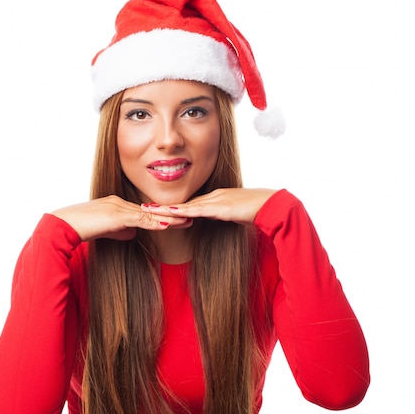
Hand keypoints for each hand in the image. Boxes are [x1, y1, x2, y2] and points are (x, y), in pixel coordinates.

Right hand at [50, 195, 191, 241]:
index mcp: (119, 206)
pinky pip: (138, 220)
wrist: (62, 227)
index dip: (164, 215)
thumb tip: (132, 233)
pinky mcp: (115, 216)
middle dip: (172, 214)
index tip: (180, 218)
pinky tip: (166, 226)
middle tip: (192, 216)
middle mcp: (121, 203)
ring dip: (169, 219)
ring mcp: (118, 208)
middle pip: (152, 210)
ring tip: (187, 220)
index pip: (146, 211)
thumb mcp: (104, 230)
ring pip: (149, 214)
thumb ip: (119, 230)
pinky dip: (153, 223)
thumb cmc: (79, 229)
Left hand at [141, 188, 276, 224]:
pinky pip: (196, 211)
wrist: (271, 205)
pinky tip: (169, 214)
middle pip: (183, 203)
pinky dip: (181, 213)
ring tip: (147, 210)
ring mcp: (214, 200)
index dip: (173, 207)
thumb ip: (224, 214)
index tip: (157, 209)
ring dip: (166, 209)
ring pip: (185, 206)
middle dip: (163, 206)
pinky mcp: (218, 207)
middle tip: (144, 207)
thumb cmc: (258, 210)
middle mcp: (212, 196)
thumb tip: (216, 217)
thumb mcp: (237, 213)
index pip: (190, 204)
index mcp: (216, 198)